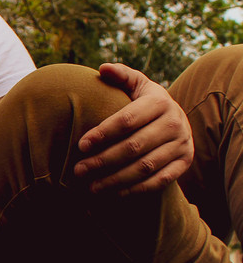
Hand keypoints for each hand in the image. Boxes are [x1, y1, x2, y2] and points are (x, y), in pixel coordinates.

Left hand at [73, 63, 192, 193]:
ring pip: (145, 167)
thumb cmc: (144, 102)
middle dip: (103, 160)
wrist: (175, 120)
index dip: (103, 133)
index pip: (128, 120)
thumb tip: (103, 68)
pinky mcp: (184, 163)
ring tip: (90, 187)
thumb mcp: (136, 85)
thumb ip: (121, 75)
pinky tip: (112, 194)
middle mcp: (175, 123)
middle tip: (78, 170)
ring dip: (115, 180)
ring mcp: (182, 145)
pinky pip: (159, 181)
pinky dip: (134, 189)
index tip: (81, 146)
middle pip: (134, 147)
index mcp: (160, 102)